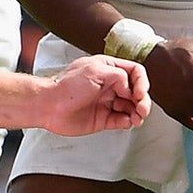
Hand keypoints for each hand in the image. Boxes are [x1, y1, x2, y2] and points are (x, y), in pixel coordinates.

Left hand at [35, 55, 150, 135]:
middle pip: (136, 92)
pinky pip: (121, 120)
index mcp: (108, 69)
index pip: (134, 73)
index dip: (141, 83)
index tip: (138, 93)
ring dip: (138, 113)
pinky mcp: (102, 118)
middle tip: (142, 109)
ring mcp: (106, 102)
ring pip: (131, 107)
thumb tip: (131, 87)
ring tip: (137, 118)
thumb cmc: (66, 87)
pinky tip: (127, 122)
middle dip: (142, 100)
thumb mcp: (95, 71)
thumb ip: (118, 76)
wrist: (49, 106)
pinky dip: (128, 122)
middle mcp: (109, 85)